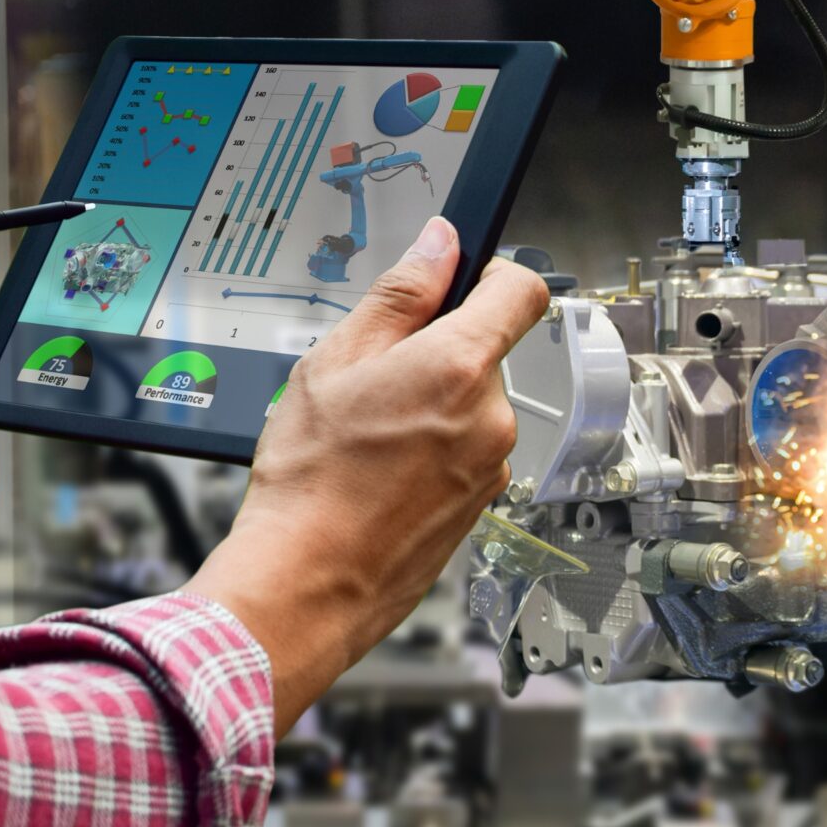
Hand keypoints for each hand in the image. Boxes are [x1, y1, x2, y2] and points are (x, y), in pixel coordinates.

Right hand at [191, 217, 547, 729]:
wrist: (306, 581)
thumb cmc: (311, 480)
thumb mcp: (334, 361)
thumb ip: (399, 295)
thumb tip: (439, 245)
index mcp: (459, 366)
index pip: (521, 291)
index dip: (491, 275)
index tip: (459, 281)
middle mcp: (491, 417)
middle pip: (483, 354)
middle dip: (435, 355)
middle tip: (372, 382)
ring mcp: (491, 466)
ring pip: (470, 408)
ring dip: (430, 409)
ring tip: (367, 438)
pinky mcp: (481, 505)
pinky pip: (464, 455)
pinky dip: (431, 453)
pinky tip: (379, 474)